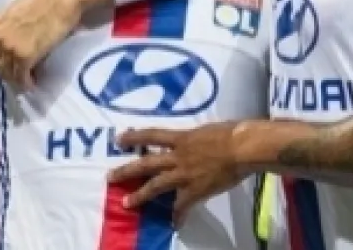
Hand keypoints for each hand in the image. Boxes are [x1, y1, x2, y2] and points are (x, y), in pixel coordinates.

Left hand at [0, 0, 83, 88]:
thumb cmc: (44, 0)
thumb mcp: (16, 11)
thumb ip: (8, 26)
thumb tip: (13, 40)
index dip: (2, 61)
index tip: (12, 65)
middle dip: (8, 72)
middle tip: (20, 76)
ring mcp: (9, 48)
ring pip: (8, 74)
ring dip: (17, 80)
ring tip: (27, 81)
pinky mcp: (24, 57)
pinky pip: (21, 78)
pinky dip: (27, 83)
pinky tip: (33, 84)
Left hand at [108, 124, 243, 226]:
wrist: (242, 148)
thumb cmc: (231, 133)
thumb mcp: (209, 129)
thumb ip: (199, 137)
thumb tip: (201, 138)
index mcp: (181, 138)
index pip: (151, 135)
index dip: (134, 137)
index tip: (119, 139)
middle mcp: (177, 156)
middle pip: (146, 163)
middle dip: (127, 170)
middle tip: (110, 177)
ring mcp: (184, 174)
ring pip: (156, 185)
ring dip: (140, 195)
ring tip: (126, 203)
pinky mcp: (195, 190)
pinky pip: (182, 205)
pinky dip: (178, 215)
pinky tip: (174, 224)